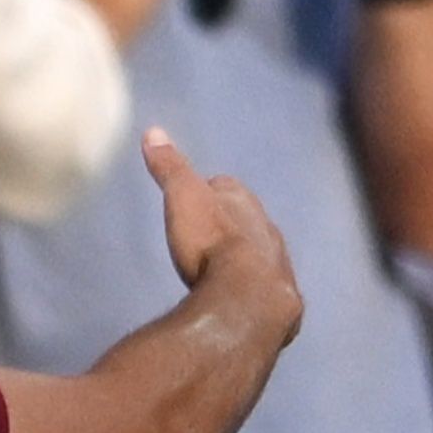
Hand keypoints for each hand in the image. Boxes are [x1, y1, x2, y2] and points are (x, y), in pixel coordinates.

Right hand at [143, 127, 300, 338]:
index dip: (214, 189)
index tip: (201, 192)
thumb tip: (153, 130)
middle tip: (214, 227)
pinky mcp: (278, 301)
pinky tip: (243, 297)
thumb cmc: (211, 244)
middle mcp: (267, 231)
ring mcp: (277, 267)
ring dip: (247, 256)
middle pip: (250, 219)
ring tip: (227, 264)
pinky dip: (253, 288)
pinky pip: (265, 288)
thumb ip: (170, 168)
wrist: (247, 298)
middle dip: (234, 221)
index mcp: (244, 205)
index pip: (229, 187)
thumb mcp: (183, 199)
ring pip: (263, 253)